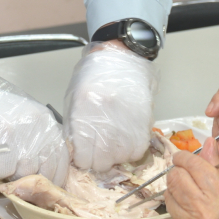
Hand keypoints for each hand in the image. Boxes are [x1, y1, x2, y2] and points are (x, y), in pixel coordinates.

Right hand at [0, 65, 67, 183]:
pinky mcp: (3, 139)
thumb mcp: (24, 119)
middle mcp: (39, 129)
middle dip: (28, 177)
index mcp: (47, 123)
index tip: (42, 182)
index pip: (61, 160)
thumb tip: (41, 168)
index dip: (52, 175)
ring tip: (0, 160)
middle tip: (14, 171)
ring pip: (24, 173)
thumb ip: (36, 141)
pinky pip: (3, 171)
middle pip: (44, 171)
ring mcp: (22, 134)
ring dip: (11, 173)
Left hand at [64, 42, 156, 170]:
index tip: (84, 157)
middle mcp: (105, 118)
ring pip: (121, 158)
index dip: (83, 161)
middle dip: (99, 162)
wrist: (120, 56)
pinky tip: (125, 139)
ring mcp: (126, 120)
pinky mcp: (143, 121)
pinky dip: (131, 150)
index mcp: (83, 111)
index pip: (83, 157)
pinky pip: (138, 150)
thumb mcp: (75, 98)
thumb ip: (74, 126)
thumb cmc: (93, 76)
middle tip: (98, 152)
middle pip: (103, 162)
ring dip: (116, 155)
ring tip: (113, 142)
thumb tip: (77, 153)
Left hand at [166, 137, 218, 218]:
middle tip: (187, 175)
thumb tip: (209, 147)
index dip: (187, 157)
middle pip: (175, 176)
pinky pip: (171, 217)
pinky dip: (179, 213)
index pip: (193, 164)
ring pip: (168, 195)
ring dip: (177, 192)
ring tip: (191, 198)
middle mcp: (203, 212)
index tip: (186, 158)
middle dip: (179, 172)